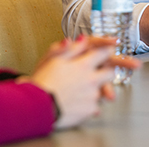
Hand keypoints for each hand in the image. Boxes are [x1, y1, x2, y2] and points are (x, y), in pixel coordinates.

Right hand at [27, 35, 141, 129]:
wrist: (36, 106)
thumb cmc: (42, 81)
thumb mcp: (52, 59)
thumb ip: (70, 48)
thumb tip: (82, 39)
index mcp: (83, 64)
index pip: (104, 52)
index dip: (108, 48)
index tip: (112, 47)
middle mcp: (91, 79)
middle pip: (111, 72)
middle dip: (109, 70)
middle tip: (104, 71)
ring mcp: (92, 96)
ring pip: (102, 90)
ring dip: (97, 88)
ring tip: (80, 90)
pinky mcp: (89, 110)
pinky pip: (95, 105)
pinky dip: (89, 103)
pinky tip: (77, 102)